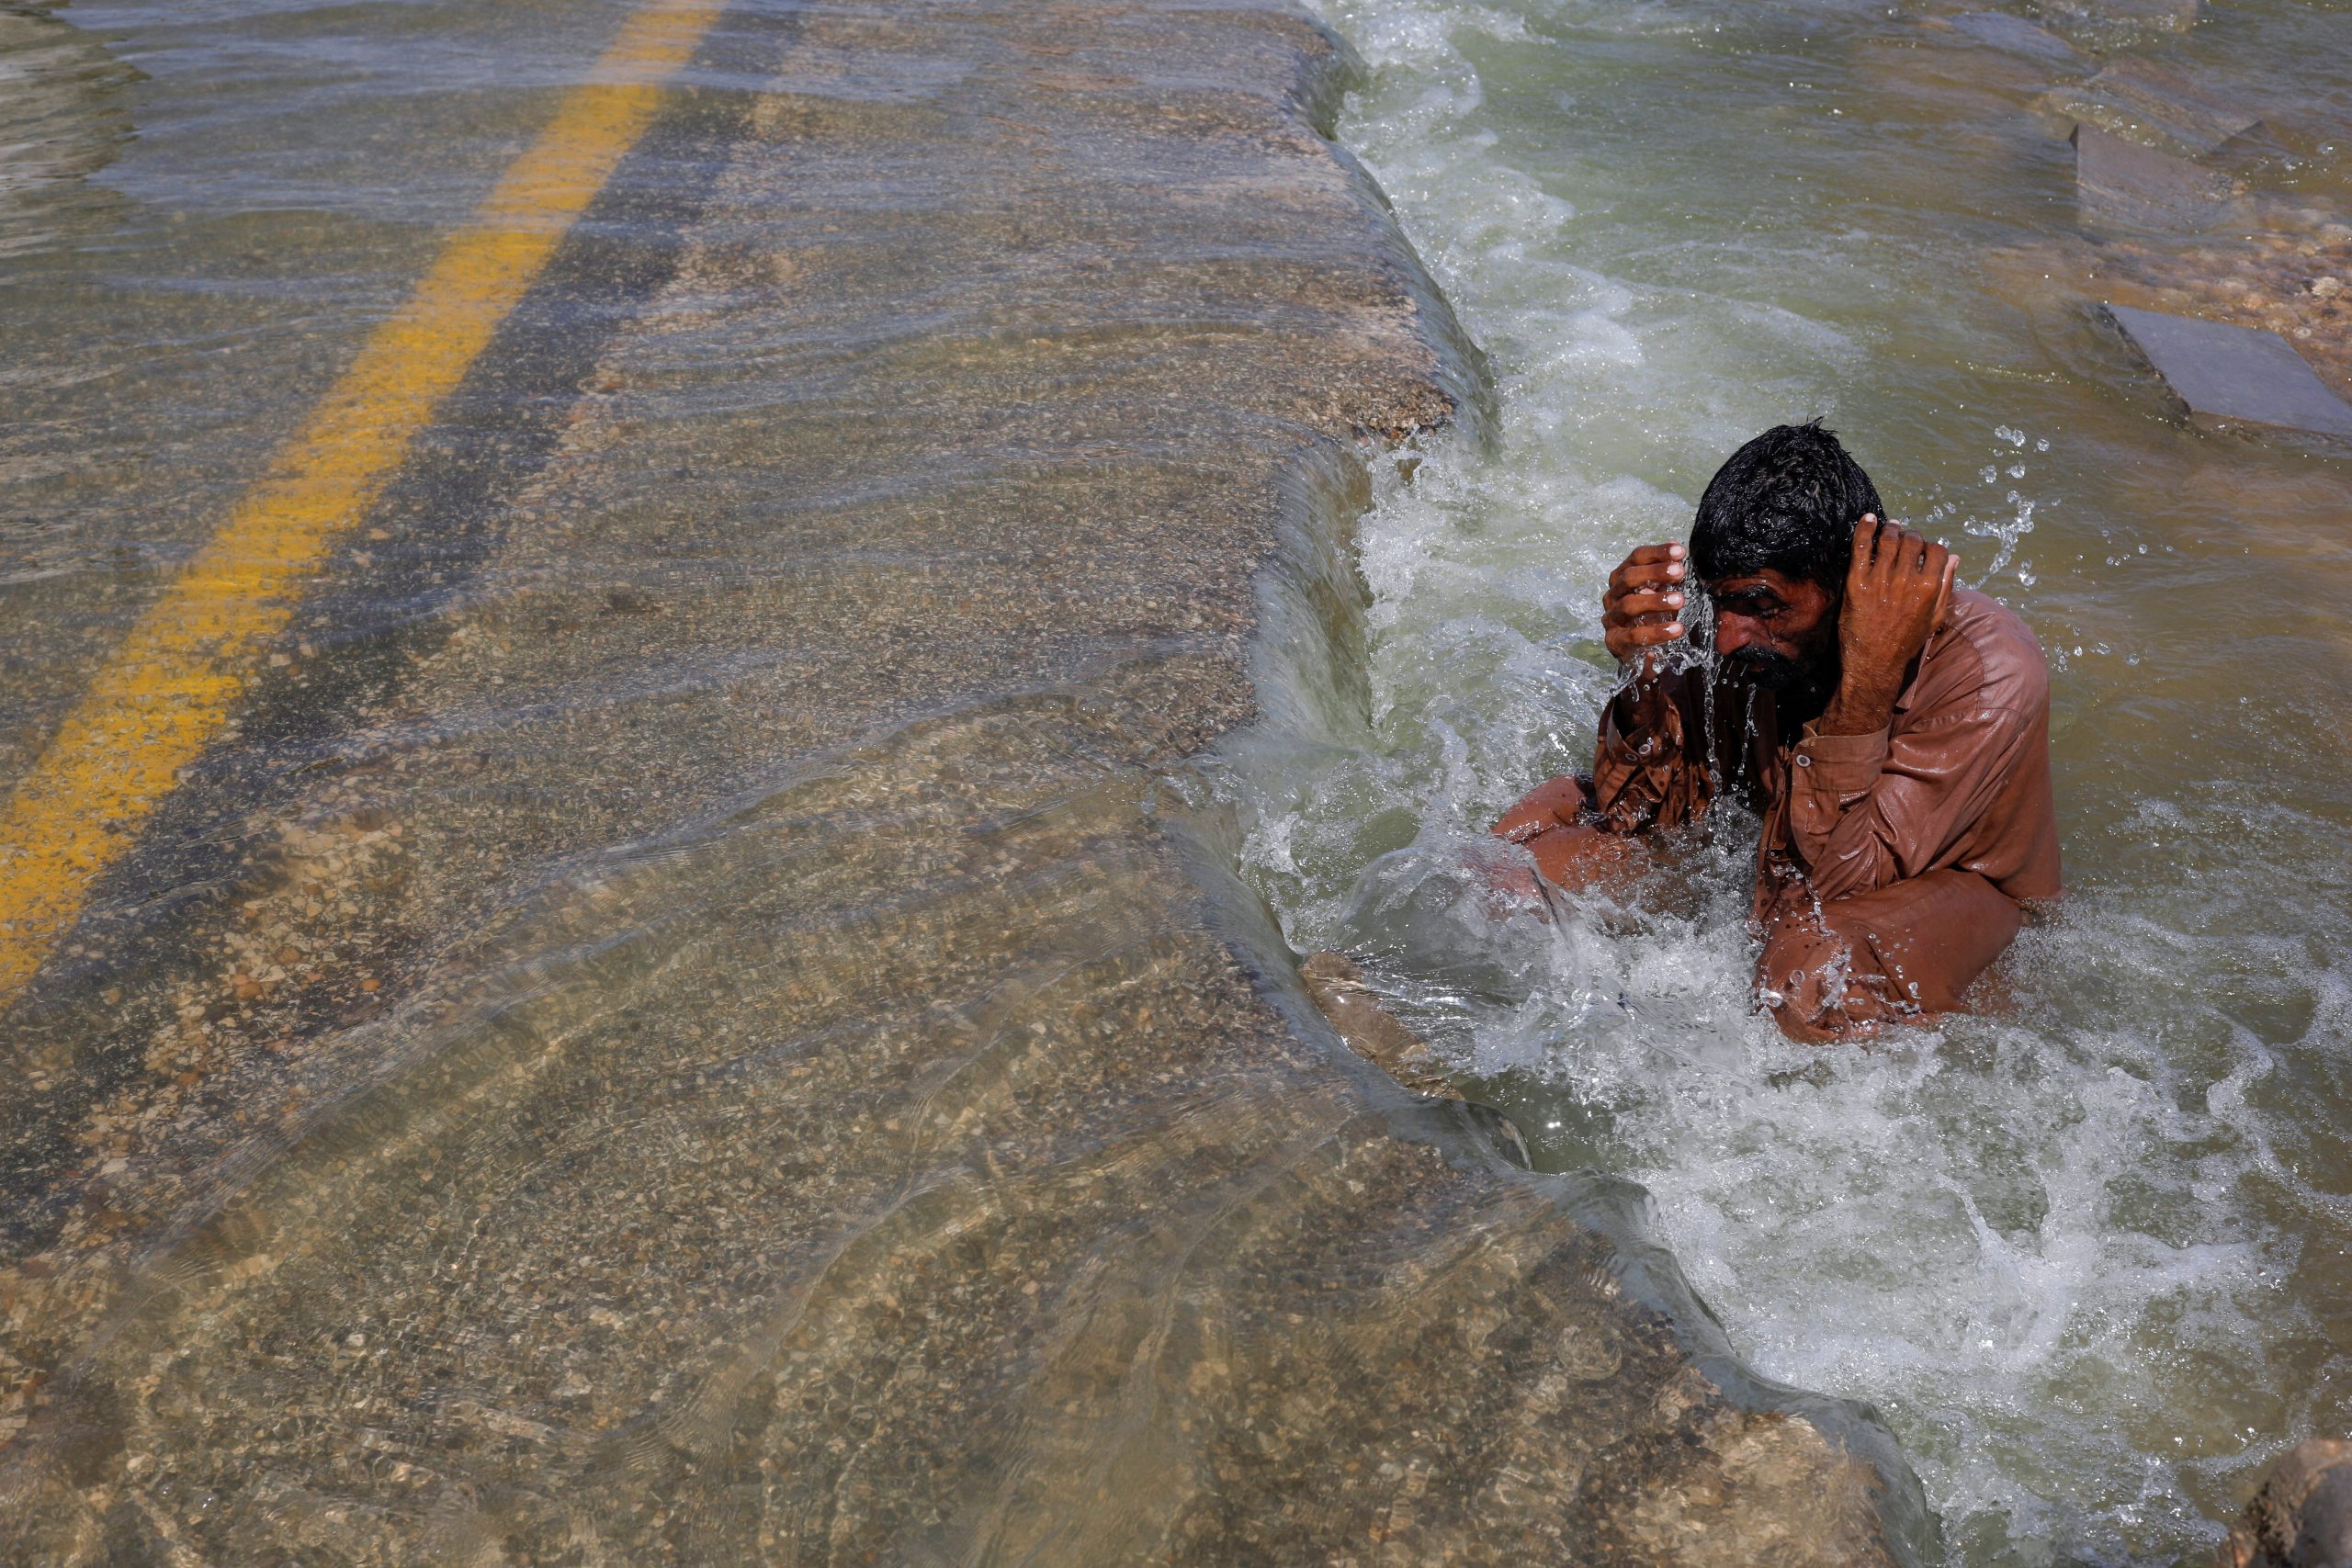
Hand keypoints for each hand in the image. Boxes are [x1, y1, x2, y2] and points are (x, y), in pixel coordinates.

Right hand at [1601, 542, 1688, 672]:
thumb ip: (1669, 577)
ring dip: (1656, 600)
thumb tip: (1680, 555)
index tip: (1680, 551)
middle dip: (1655, 572)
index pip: (1636, 558)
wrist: (1640, 653)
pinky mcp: (1614, 640)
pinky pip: (1633, 635)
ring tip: (1680, 599)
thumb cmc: (1653, 616)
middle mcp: (1613, 594)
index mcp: (1623, 577)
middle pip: (1629, 578)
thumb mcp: (1663, 593)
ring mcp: (1611, 617)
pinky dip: (1656, 631)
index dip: (1657, 553)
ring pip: (1628, 604)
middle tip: (1680, 571)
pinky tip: (1677, 629)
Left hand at [1819, 515, 1955, 736]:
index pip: (1936, 550)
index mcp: (1929, 588)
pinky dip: (1864, 529)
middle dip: (1910, 535)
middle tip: (1903, 535)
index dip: (1930, 546)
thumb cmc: (1907, 641)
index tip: (1923, 548)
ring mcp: (1881, 580)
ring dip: (1889, 528)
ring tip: (1888, 527)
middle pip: (1912, 540)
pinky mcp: (1857, 583)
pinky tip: (1868, 519)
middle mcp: (1906, 580)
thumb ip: (1946, 585)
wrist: (1874, 662)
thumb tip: (1955, 557)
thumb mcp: (1935, 616)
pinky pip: (1860, 547)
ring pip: (1888, 539)